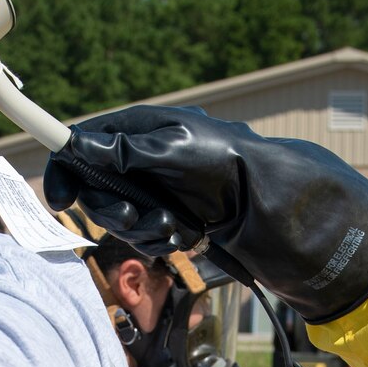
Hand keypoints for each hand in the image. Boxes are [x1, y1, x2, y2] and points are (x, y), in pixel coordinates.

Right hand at [43, 105, 367, 321]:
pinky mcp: (184, 217)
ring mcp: (171, 188)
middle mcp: (160, 154)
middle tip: (153, 221)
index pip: (91, 139)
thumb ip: (134, 149)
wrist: (306, 221)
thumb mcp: (190, 155)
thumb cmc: (256, 178)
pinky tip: (192, 239)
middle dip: (117, 208)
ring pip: (122, 212)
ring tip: (184, 232)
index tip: (62, 199)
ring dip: (142, 228)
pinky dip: (161, 239)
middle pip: (101, 182)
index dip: (69, 165)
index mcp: (158, 127)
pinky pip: (147, 232)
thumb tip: (84, 145)